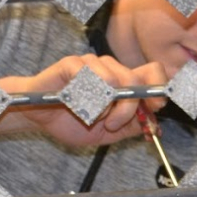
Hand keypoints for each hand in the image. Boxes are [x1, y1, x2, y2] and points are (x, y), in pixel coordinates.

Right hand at [0, 55, 167, 146]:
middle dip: (128, 109)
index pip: (153, 72)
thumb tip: (156, 126)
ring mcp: (91, 63)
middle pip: (136, 80)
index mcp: (123, 82)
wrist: (38, 116)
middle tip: (113, 124)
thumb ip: (131, 127)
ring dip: (105, 107)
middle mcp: (110, 68)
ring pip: (114, 81)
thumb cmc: (70, 121)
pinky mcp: (72, 64)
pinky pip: (89, 79)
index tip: (154, 108)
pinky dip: (87, 100)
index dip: (158, 89)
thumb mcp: (108, 133)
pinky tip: (76, 106)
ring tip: (90, 117)